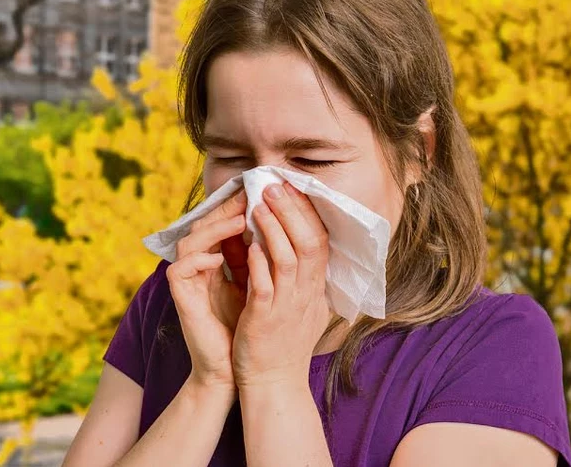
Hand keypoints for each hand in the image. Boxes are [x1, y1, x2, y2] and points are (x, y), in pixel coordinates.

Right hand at [167, 190, 247, 389]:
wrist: (233, 370)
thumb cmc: (247, 328)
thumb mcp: (258, 286)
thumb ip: (260, 260)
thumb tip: (284, 229)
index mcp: (217, 262)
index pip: (224, 224)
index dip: (241, 207)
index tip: (264, 194)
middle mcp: (199, 267)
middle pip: (205, 224)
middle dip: (227, 208)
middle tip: (251, 194)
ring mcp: (188, 282)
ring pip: (190, 240)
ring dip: (215, 228)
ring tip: (239, 219)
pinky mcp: (181, 298)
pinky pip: (180, 269)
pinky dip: (198, 259)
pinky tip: (219, 256)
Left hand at [232, 182, 330, 389]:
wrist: (274, 383)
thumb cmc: (282, 343)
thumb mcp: (300, 305)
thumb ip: (301, 276)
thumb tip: (295, 243)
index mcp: (315, 288)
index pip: (321, 241)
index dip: (307, 213)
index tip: (293, 189)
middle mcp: (307, 294)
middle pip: (310, 243)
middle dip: (292, 211)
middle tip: (275, 187)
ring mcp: (288, 306)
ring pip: (290, 259)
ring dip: (275, 229)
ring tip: (260, 205)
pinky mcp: (265, 319)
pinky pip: (267, 286)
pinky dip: (260, 264)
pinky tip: (249, 245)